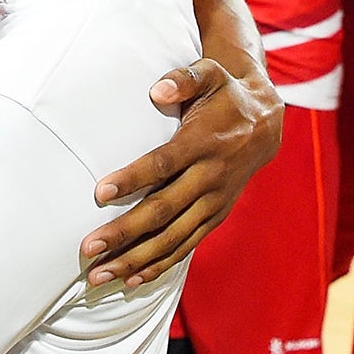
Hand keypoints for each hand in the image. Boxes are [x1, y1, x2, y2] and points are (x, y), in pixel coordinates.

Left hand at [82, 56, 282, 286]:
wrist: (266, 122)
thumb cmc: (224, 93)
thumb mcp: (210, 74)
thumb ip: (184, 79)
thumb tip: (158, 90)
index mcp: (203, 143)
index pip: (163, 165)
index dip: (132, 179)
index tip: (99, 193)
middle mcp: (210, 177)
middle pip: (163, 211)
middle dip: (124, 233)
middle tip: (87, 249)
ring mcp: (214, 202)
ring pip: (172, 237)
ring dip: (135, 259)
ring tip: (99, 276)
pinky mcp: (215, 216)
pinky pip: (186, 245)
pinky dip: (160, 264)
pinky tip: (131, 279)